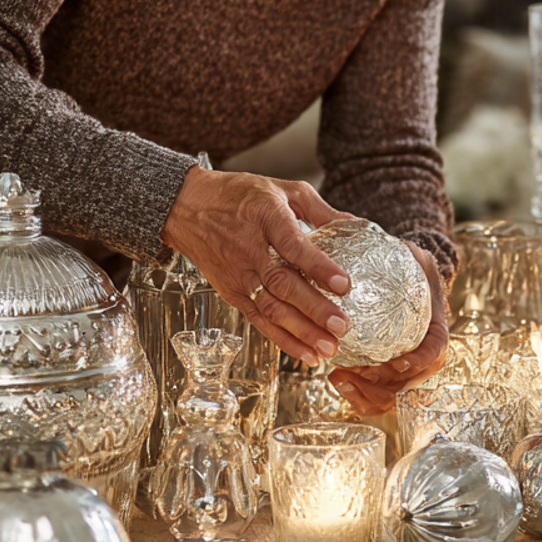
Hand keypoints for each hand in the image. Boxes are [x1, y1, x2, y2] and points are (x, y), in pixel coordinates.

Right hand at [163, 167, 352, 364]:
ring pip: (270, 308)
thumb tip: (354, 224)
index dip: (318, 266)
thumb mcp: (281, 188)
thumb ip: (318, 209)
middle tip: (341, 326)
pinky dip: (282, 340)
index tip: (343, 284)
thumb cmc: (238, 195)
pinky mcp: (232, 292)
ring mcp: (239, 274)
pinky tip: (305, 353)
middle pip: (282, 284)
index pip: (293, 245)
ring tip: (328, 347)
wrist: (187, 207)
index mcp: (265, 216)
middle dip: (313, 309)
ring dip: (301, 332)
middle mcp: (250, 249)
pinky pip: (258, 320)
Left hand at [328, 242, 448, 414]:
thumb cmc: (410, 268)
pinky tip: (335, 379)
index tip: (393, 364)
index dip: (415, 363)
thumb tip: (394, 245)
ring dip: (364, 395)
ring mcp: (405, 371)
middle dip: (380, 387)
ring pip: (390, 398)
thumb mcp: (415, 257)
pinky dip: (357, 395)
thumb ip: (409, 254)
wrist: (408, 280)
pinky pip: (374, 396)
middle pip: (408, 386)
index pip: (433, 354)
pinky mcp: (386, 376)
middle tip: (350, 372)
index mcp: (437, 331)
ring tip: (337, 377)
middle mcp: (424, 357)